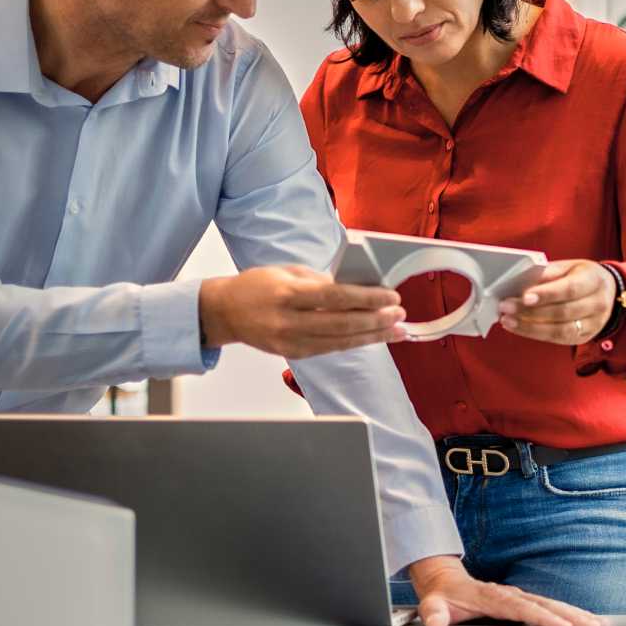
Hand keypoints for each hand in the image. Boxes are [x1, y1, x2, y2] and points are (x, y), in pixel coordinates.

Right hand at [199, 265, 406, 357]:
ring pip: (341, 341)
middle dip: (377, 320)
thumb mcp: (288, 271)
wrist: (225, 312)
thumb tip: (356, 289)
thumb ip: (321, 281)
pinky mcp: (293, 354)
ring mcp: (291, 341)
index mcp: (288, 293)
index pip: (336, 297)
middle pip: (342, 323)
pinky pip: (331, 349)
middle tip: (400, 314)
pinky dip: (355, 343)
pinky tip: (374, 337)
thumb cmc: (257, 285)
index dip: (367, 298)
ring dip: (373, 336)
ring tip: (398, 331)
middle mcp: (289, 320)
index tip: (391, 296)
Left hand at [407, 556, 605, 625]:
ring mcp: (518, 599)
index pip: (518, 608)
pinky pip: (549, 610)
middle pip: (544, 605)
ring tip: (600, 624)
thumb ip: (432, 614)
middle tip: (594, 625)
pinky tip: (587, 624)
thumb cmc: (440, 600)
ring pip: (551, 606)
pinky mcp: (524, 605)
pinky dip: (569, 616)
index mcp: (490, 598)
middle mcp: (509, 596)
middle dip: (569, 615)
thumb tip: (434, 621)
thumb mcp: (431, 606)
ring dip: (575, 615)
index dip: (539, 617)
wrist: (445, 584)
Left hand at [496, 260, 614, 344]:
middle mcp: (598, 303)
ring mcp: (593, 324)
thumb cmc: (581, 277)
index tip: (524, 296)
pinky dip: (535, 333)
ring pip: (560, 330)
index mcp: (594, 280)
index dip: (547, 294)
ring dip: (529, 327)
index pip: (570, 289)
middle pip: (563, 312)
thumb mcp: (568, 267)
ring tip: (508, 320)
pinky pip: (558, 338)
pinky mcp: (583, 337)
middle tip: (506, 307)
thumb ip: (547, 274)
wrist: (607, 293)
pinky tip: (518, 327)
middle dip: (531, 311)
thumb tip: (519, 281)